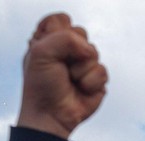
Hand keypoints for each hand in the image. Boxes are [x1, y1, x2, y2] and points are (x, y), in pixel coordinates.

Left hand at [18, 14, 107, 137]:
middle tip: (60, 67)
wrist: (51, 115)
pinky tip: (81, 90)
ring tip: (70, 81)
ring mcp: (83, 63)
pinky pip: (103, 70)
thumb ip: (65, 38)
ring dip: (80, 69)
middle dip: (71, 51)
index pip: (61, 19)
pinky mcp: (96, 78)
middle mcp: (67, 49)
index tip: (49, 49)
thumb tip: (90, 51)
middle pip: (80, 32)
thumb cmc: (41, 85)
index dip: (58, 32)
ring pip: (94, 51)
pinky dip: (90, 82)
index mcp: (49, 39)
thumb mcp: (41, 52)